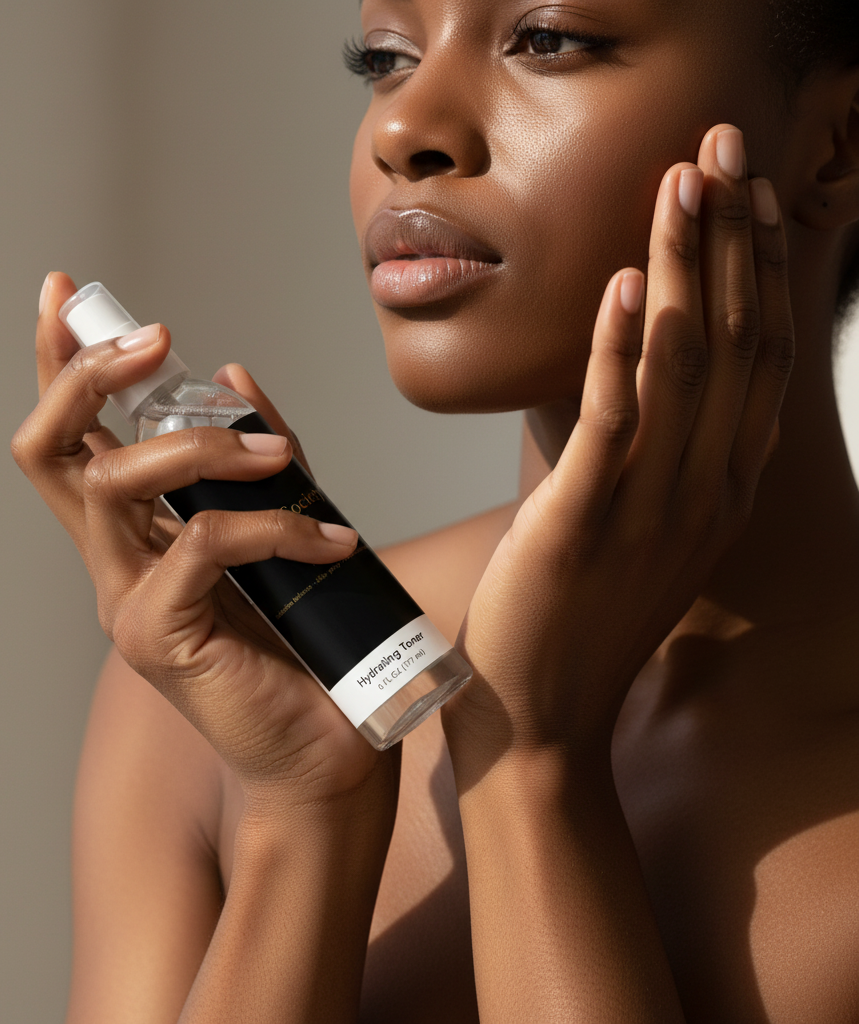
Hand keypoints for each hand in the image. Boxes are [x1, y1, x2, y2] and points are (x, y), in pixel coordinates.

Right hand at [12, 274, 397, 811]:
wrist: (329, 747)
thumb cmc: (307, 642)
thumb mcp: (285, 527)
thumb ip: (259, 460)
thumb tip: (233, 375)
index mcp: (135, 536)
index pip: (70, 439)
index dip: (57, 364)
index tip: (64, 292)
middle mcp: (114, 564)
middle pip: (51, 451)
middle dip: (89, 377)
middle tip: (153, 338)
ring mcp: (127, 602)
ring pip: (115, 483)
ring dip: (201, 446)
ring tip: (276, 457)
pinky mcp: (159, 637)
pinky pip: (201, 543)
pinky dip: (270, 526)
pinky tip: (330, 541)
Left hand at [444, 124, 792, 777]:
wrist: (538, 717)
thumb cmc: (577, 619)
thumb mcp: (636, 532)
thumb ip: (649, 461)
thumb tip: (634, 388)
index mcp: (718, 489)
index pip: (753, 359)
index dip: (754, 271)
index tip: (747, 198)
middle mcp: (702, 491)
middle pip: (731, 344)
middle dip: (730, 240)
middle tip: (723, 150)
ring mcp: (648, 509)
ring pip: (681, 368)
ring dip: (682, 269)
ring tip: (682, 185)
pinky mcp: (581, 525)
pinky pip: (612, 425)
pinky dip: (621, 352)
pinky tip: (624, 288)